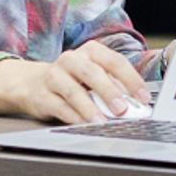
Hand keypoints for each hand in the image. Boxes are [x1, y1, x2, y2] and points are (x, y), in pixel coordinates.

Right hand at [0, 41, 151, 123]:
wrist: (32, 83)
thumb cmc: (73, 79)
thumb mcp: (95, 76)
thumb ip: (113, 86)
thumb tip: (134, 104)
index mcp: (91, 51)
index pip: (115, 62)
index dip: (132, 80)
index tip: (143, 98)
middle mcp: (72, 60)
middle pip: (93, 73)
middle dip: (110, 91)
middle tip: (122, 109)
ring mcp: (54, 76)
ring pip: (73, 91)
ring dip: (90, 108)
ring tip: (102, 121)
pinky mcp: (41, 95)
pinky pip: (59, 107)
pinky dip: (74, 117)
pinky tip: (84, 124)